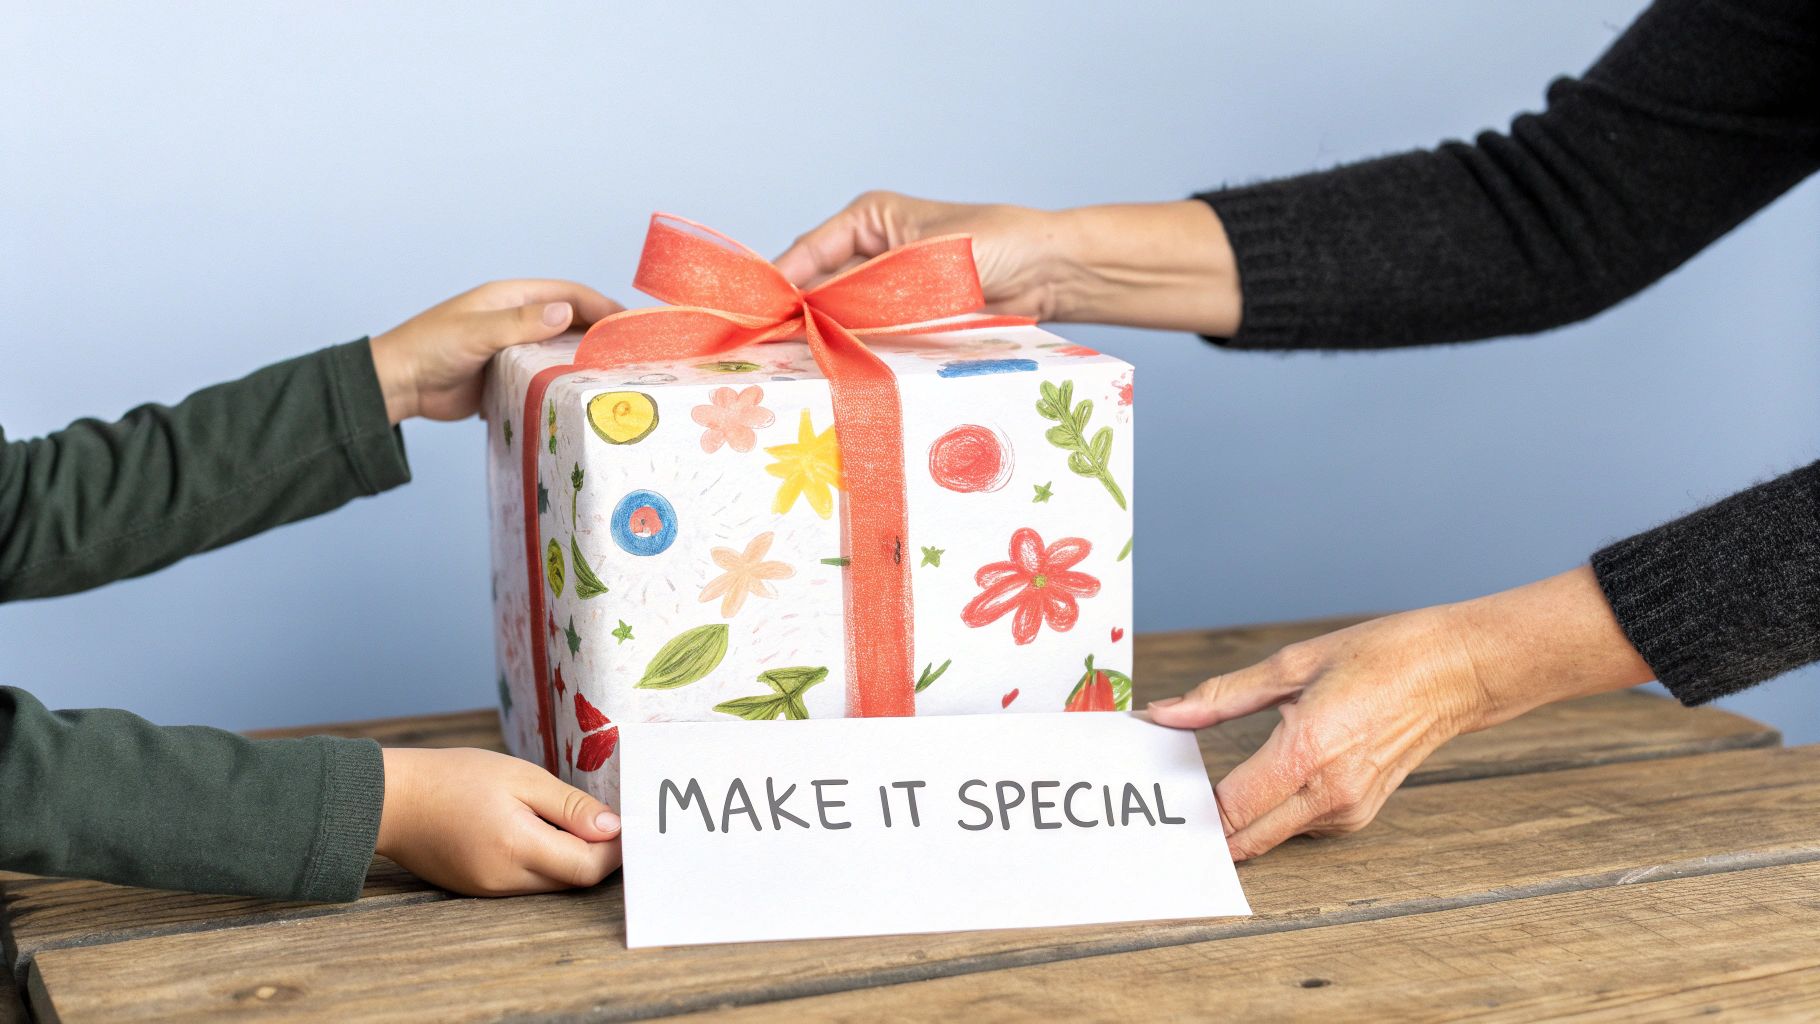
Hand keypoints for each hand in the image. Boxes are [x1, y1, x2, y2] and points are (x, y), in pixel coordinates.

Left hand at [369, 280, 622, 423]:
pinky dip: (565, 383)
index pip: (568, 294)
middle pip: (571, 322)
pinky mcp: (510, 377)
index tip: (630, 324)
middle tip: (634, 354)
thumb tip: (567, 312)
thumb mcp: (477, 332)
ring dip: (586, 361)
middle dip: (601, 334)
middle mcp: (518, 321)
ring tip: (617, 378)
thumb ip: (521, 323)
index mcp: (512, 298)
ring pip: (561, 351)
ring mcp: (515, 350)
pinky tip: (583, 397)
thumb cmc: (430, 348)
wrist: (399, 385)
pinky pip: (545, 377)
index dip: (601, 306)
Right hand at [376, 747, 621, 895]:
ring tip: (569, 821)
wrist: (393, 799)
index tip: (627, 825)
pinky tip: (538, 833)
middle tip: (606, 820)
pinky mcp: (478, 891)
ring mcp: (489, 891)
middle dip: (597, 855)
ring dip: (570, 860)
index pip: (588, 867)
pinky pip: (526, 884)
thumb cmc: (456, 777)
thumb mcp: (520, 777)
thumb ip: (569, 805)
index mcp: (517, 847)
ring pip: (551, 885)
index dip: (615, 851)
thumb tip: (613, 828)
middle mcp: (505, 880)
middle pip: (573, 880)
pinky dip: (543, 863)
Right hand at [776, 192, 1241, 333]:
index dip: (780, 286)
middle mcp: (871, 251)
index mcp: (867, 218)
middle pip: (819, 290)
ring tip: (801, 369)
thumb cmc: (995, 243)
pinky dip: (858, 353)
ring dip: (827, 341)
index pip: (807, 252)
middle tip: (774, 354)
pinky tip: (842, 372)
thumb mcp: (921, 262)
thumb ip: (865, 289)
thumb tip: (813, 312)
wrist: (1052, 272)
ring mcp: (889, 288)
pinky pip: (872, 337)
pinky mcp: (909, 319)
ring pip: (842, 318)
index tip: (759, 319)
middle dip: (800, 320)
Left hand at [1147, 566, 1655, 859]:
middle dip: (1201, 831)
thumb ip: (1220, 697)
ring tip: (1198, 790)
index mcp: (1307, 749)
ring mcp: (1347, 809)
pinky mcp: (1357, 814)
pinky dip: (1268, 813)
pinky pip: (1296, 826)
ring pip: (1268, 837)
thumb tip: (1162, 714)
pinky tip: (1255, 783)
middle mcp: (1328, 791)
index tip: (1153, 795)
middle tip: (1161, 809)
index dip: (1187, 809)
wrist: (1456, 672)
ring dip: (1234, 823)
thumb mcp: (1292, 665)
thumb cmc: (1380, 656)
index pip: (1230, 808)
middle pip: (1244, 841)